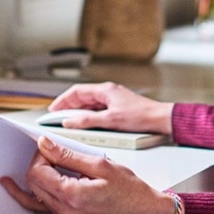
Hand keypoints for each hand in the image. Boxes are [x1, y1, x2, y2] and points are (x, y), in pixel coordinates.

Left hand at [0, 135, 172, 213]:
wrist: (145, 212)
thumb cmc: (130, 192)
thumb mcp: (100, 165)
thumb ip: (69, 155)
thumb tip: (46, 144)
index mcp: (71, 195)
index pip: (37, 172)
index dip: (40, 155)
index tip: (48, 147)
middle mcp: (65, 210)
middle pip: (33, 185)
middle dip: (36, 165)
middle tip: (46, 154)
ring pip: (34, 201)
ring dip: (27, 185)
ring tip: (7, 181)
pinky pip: (44, 211)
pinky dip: (34, 200)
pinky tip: (26, 195)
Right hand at [48, 82, 173, 134]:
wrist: (160, 119)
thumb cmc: (141, 116)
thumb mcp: (110, 120)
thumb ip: (88, 121)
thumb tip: (70, 121)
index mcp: (105, 90)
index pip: (77, 92)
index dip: (62, 101)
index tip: (53, 110)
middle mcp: (108, 92)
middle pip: (82, 97)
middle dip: (68, 106)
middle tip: (57, 117)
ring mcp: (113, 99)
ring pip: (90, 103)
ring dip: (78, 111)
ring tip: (69, 121)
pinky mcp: (118, 107)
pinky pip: (98, 109)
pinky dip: (88, 115)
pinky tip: (86, 123)